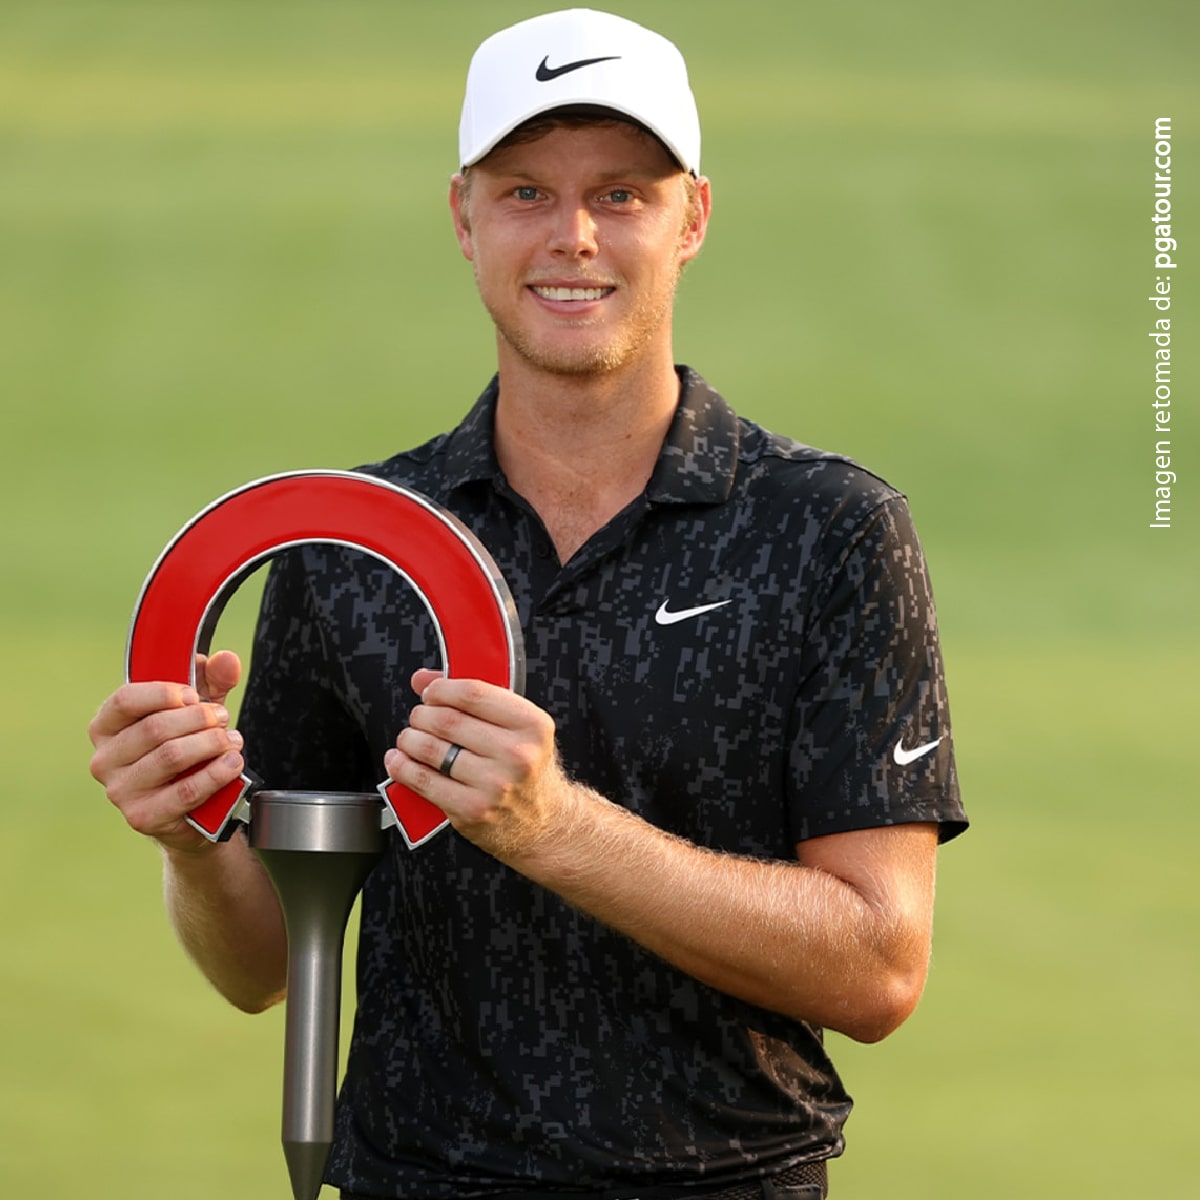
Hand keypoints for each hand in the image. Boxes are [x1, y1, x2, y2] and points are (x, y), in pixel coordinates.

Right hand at [88, 650, 245, 851]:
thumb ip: (211, 680)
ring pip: (171, 756)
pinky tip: (231, 763)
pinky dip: (216, 773)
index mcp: (106, 727)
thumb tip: (226, 660)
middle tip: (223, 719)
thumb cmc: (186, 749)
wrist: (191, 809)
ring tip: (232, 741)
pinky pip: (186, 790)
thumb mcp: (196, 710)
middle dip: (199, 719)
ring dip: (211, 744)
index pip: (125, 700)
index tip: (194, 695)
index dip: (164, 693)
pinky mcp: (143, 817)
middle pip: (155, 728)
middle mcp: (105, 760)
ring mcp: (121, 791)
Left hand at [385, 669, 575, 859]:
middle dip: (422, 714)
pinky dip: (402, 766)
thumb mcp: (517, 727)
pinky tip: (399, 759)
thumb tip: (423, 679)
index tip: (431, 692)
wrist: (543, 822)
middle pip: (447, 720)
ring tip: (409, 737)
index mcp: (531, 725)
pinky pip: (423, 781)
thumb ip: (474, 697)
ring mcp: (494, 785)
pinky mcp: (471, 809)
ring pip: (430, 748)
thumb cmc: (526, 769)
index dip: (441, 689)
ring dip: (409, 738)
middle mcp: (517, 754)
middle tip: (420, 716)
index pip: (473, 694)